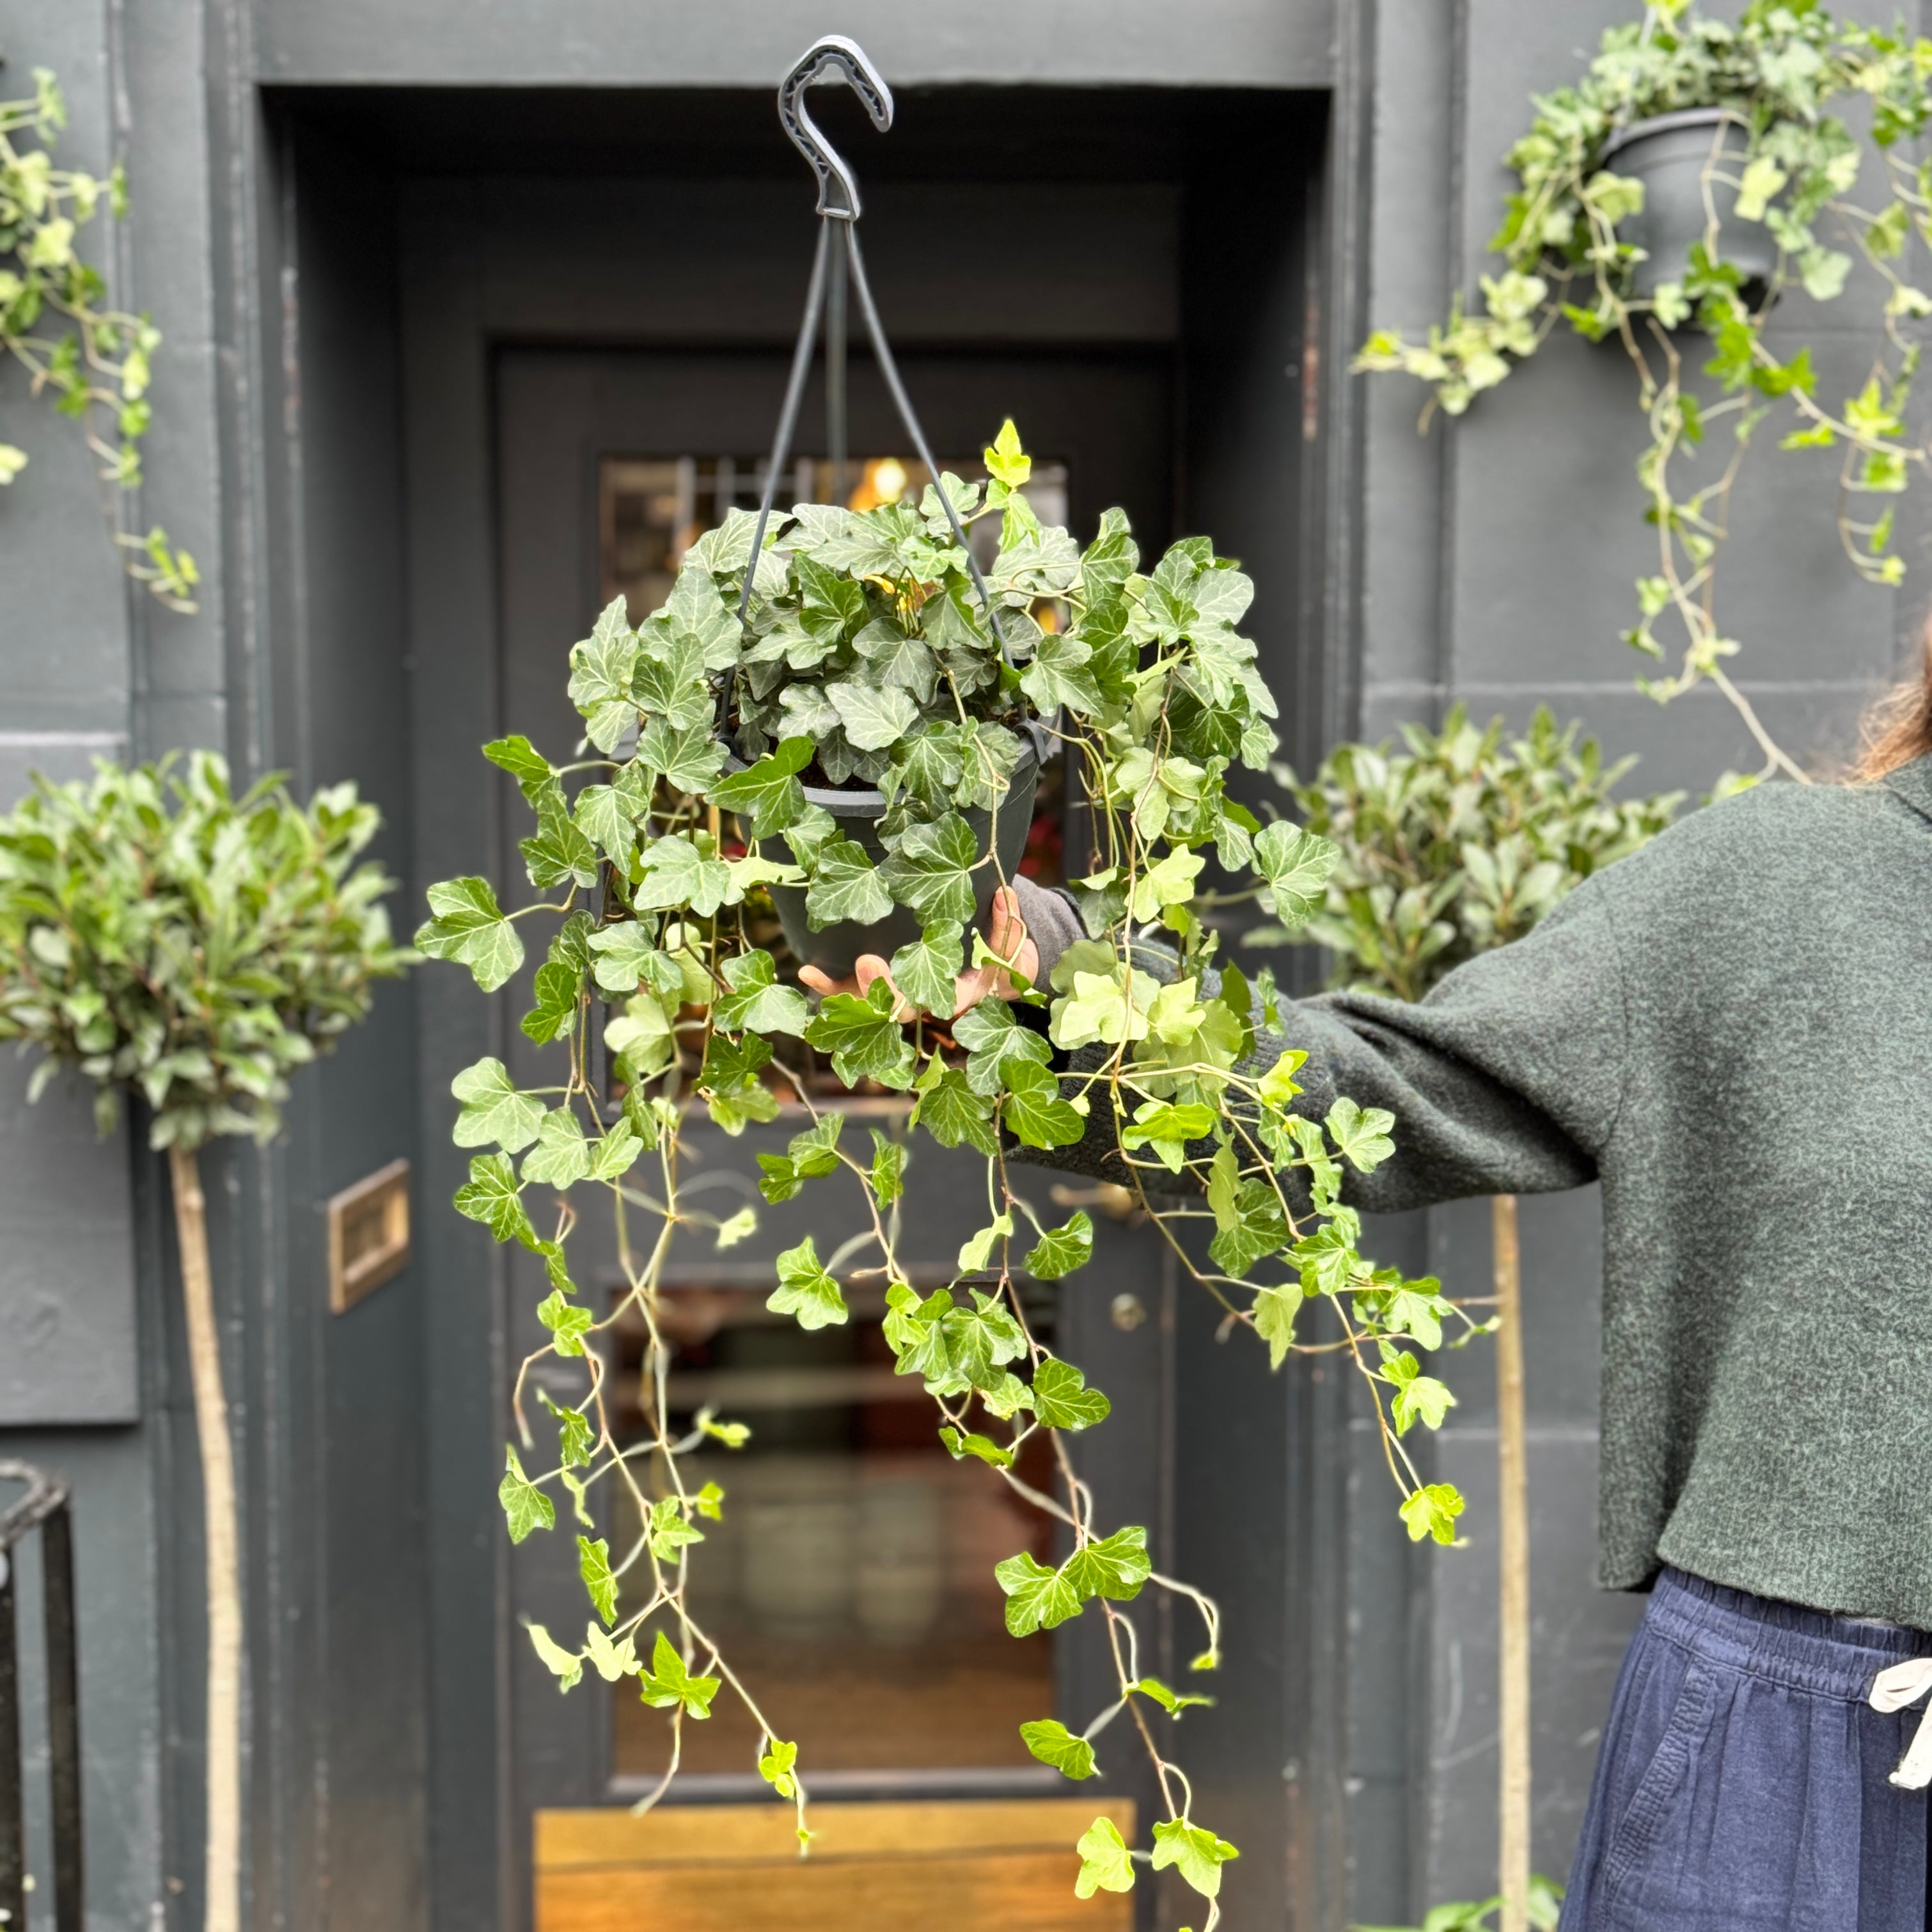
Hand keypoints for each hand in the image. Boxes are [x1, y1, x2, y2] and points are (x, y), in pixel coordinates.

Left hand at [797, 884, 1039, 1020]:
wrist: (987, 970)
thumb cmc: (997, 957)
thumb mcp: (1012, 944)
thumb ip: (1008, 924)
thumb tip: (1004, 893)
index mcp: (956, 995)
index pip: (934, 1000)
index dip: (913, 988)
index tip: (894, 964)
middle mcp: (923, 1000)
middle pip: (896, 1007)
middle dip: (878, 988)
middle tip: (865, 962)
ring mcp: (898, 994)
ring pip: (869, 1004)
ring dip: (843, 992)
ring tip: (813, 974)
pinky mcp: (880, 986)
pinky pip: (851, 991)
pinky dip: (829, 984)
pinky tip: (807, 972)